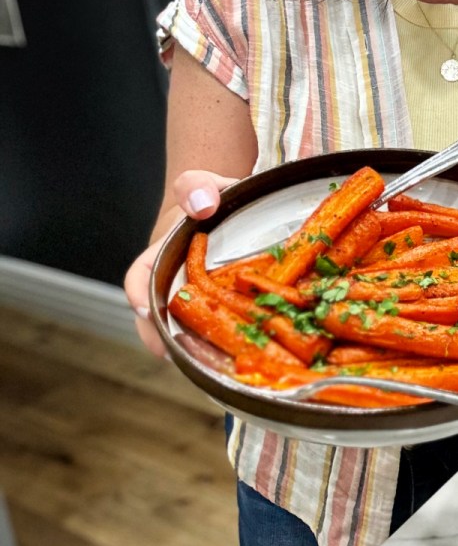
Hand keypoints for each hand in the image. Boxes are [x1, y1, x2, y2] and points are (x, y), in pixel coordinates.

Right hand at [124, 170, 237, 355]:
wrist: (225, 207)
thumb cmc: (208, 197)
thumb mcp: (203, 183)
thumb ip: (197, 186)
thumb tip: (203, 205)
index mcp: (160, 254)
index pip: (138, 278)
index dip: (139, 295)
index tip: (148, 309)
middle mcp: (169, 281)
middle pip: (153, 317)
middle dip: (161, 337)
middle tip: (177, 356)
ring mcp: (190, 297)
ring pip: (181, 329)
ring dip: (189, 345)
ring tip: (205, 362)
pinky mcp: (214, 308)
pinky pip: (208, 328)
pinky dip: (215, 341)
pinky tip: (231, 354)